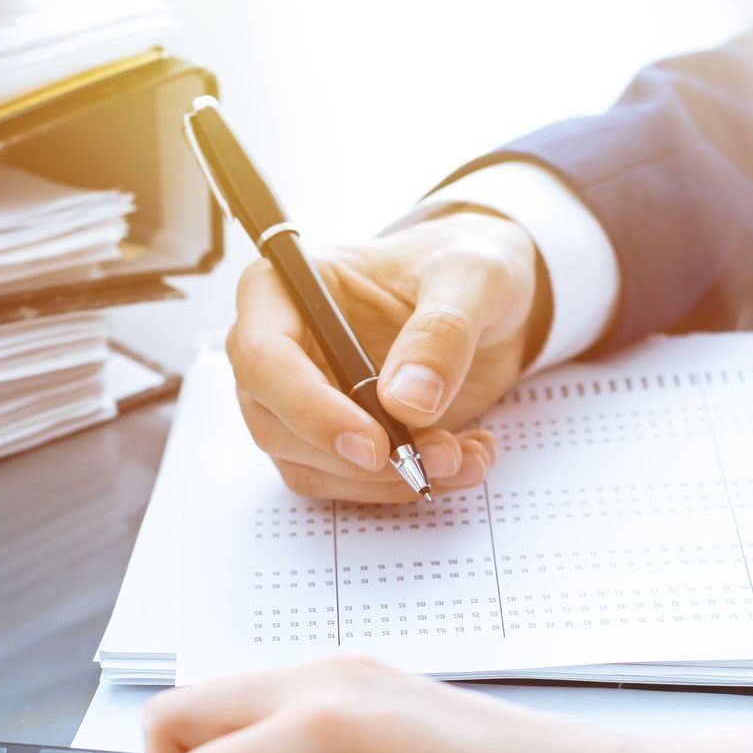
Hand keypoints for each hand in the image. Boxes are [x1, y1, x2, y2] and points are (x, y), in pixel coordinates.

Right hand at [227, 212, 543, 501]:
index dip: (310, 409)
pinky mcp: (332, 437)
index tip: (376, 444)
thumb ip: (442, 331)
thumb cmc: (464, 265)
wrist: (488, 298)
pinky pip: (348, 482)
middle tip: (440, 456)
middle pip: (276, 425)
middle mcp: (280, 348)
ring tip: (463, 455)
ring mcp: (301, 398)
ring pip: (310, 467)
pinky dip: (402, 487)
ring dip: (387, 481)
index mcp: (285, 289)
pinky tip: (461, 458)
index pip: (263, 358)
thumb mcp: (473, 276)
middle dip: (359, 458)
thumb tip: (406, 401)